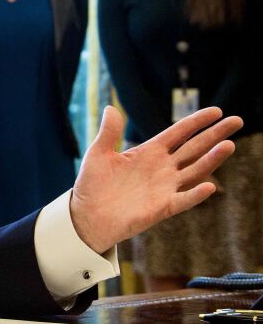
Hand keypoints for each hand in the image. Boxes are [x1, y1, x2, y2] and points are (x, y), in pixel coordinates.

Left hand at [70, 106, 242, 253]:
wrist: (86, 215)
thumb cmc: (93, 184)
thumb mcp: (99, 154)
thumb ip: (109, 133)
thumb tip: (110, 108)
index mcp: (149, 153)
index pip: (178, 133)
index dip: (196, 122)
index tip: (216, 111)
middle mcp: (162, 168)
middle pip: (194, 148)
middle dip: (215, 135)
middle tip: (237, 121)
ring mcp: (164, 188)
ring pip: (194, 171)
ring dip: (211, 160)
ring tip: (229, 145)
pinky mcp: (161, 208)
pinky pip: (182, 200)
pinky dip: (195, 194)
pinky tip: (209, 186)